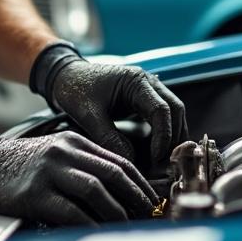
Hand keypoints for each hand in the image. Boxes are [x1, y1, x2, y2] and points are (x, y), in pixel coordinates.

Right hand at [0, 128, 157, 225]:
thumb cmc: (18, 165)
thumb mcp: (54, 154)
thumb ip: (82, 165)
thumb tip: (117, 191)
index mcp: (74, 142)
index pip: (118, 160)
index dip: (139, 182)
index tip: (151, 199)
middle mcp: (64, 152)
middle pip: (112, 174)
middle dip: (135, 197)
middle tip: (149, 214)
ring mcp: (49, 172)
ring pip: (96, 190)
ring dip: (117, 211)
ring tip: (129, 226)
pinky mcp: (35, 193)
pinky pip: (70, 211)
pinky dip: (89, 223)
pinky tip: (98, 232)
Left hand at [48, 56, 187, 166]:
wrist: (66, 76)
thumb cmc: (75, 89)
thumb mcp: (87, 114)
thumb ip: (108, 137)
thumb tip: (130, 162)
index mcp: (136, 81)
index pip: (161, 110)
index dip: (163, 136)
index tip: (155, 159)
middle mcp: (148, 82)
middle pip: (176, 109)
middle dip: (173, 137)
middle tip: (164, 163)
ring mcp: (149, 89)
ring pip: (174, 112)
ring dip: (172, 136)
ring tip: (161, 161)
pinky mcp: (144, 99)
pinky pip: (163, 116)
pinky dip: (164, 133)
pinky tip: (155, 152)